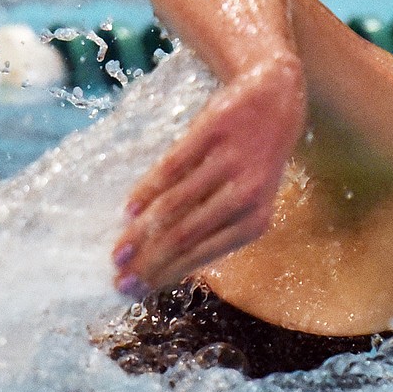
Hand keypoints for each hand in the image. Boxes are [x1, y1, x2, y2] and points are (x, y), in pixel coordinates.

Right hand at [111, 54, 305, 292]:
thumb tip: (163, 267)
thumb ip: (212, 229)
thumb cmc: (252, 163)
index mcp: (256, 221)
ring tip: (118, 250)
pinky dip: (148, 188)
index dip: (165, 274)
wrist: (274, 100)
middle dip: (149, 261)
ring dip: (141, 232)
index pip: (203, 254)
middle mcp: (247, 195)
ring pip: (176, 205)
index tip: (134, 290)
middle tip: (119, 279)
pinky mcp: (214, 132)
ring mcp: (231, 162)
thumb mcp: (246, 200)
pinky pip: (174, 166)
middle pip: (186, 235)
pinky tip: (129, 207)